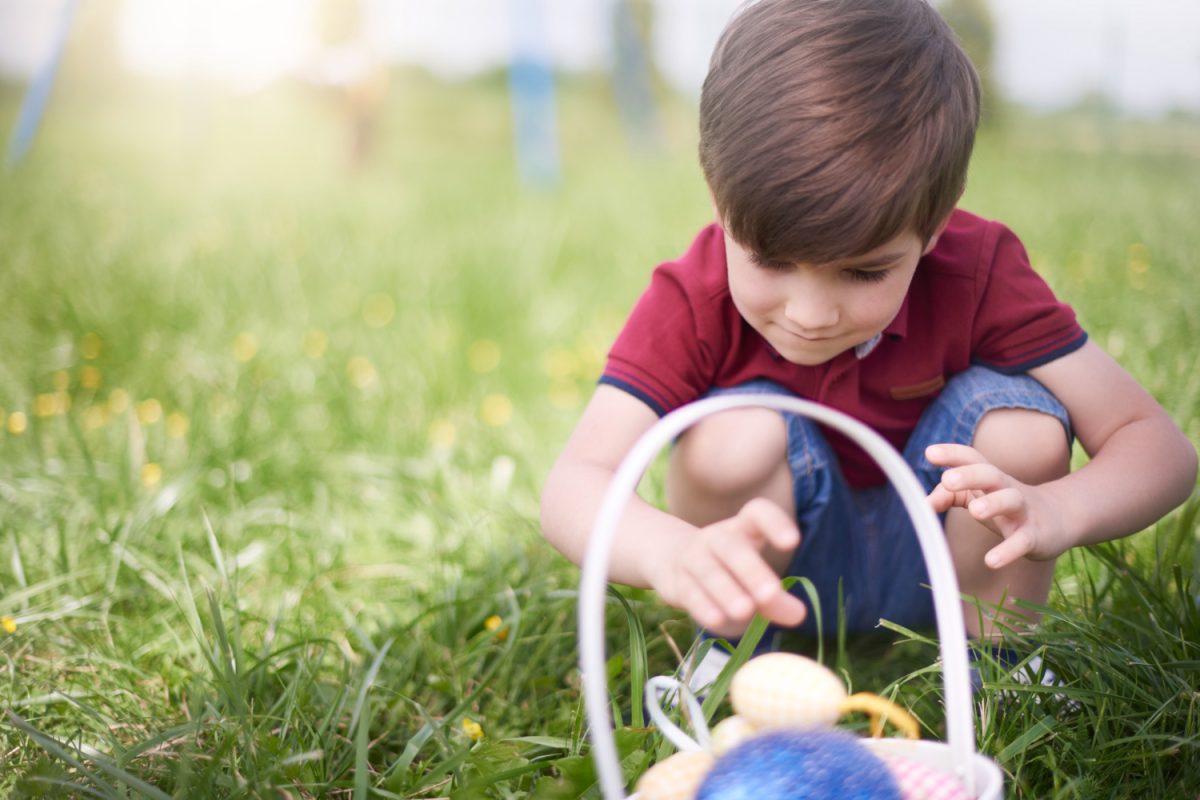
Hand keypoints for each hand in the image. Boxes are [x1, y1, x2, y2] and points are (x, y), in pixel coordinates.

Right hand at [649, 498, 805, 632]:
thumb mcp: (755, 579)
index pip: (757, 512)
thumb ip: (776, 598)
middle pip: (732, 546)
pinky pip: (691, 592)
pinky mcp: (678, 582)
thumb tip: (799, 615)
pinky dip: (704, 606)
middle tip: (771, 594)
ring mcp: (694, 558)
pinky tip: (718, 621)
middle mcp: (717, 538)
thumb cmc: (728, 570)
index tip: (792, 543)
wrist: (672, 560)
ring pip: (709, 571)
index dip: (775, 523)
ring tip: (745, 611)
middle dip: (752, 570)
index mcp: (743, 528)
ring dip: (727, 590)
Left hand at [925, 444, 1068, 569]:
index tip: (929, 453)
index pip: (972, 458)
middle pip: (990, 474)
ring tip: (974, 511)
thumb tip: (923, 504)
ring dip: (993, 504)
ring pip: (1010, 501)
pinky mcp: (1035, 536)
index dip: (952, 453)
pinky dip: (1008, 551)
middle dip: (969, 475)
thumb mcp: (977, 496)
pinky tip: (991, 561)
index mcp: (990, 477)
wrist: (1059, 519)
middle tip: (947, 479)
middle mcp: (1007, 488)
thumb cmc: (1004, 505)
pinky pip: (1022, 541)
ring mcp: (1023, 511)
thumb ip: (948, 495)